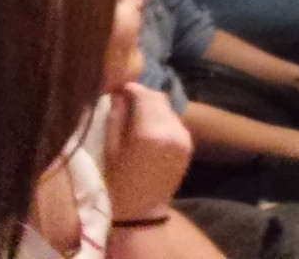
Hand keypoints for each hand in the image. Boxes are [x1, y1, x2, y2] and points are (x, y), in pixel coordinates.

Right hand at [103, 83, 192, 221]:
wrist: (142, 211)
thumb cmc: (118, 182)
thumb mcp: (110, 148)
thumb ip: (116, 116)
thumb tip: (118, 92)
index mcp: (149, 132)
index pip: (143, 95)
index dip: (130, 88)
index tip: (117, 88)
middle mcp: (172, 130)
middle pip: (158, 98)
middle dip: (142, 94)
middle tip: (125, 98)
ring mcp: (183, 137)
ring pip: (168, 108)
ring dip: (153, 105)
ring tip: (136, 113)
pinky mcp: (188, 143)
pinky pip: (175, 121)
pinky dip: (162, 118)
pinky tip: (149, 127)